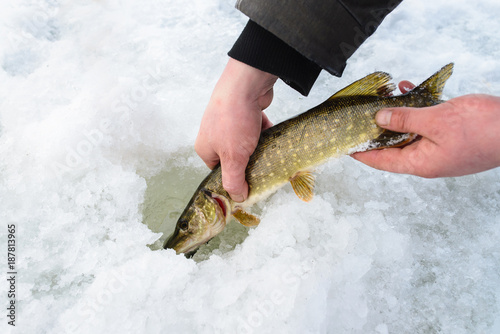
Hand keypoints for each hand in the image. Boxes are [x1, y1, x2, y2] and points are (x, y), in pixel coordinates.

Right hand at [195, 58, 277, 201]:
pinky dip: (265, 134)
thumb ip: (234, 181)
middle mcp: (214, 134)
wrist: (247, 84)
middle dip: (249, 163)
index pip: (219, 172)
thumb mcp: (233, 158)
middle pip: (234, 158)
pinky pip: (256, 129)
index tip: (251, 185)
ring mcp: (229, 121)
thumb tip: (239, 198)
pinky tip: (275, 137)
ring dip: (259, 149)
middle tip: (265, 169)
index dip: (234, 179)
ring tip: (271, 154)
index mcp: (205, 147)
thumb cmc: (234, 121)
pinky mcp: (245, 112)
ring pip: (247, 144)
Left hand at [352, 92, 499, 177]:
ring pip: (411, 132)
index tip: (346, 147)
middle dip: (378, 131)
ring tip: (384, 101)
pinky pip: (428, 124)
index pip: (382, 161)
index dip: (362, 153)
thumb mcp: (435, 120)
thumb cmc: (483, 130)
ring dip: (398, 116)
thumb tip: (379, 119)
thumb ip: (404, 120)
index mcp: (420, 163)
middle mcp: (428, 159)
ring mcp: (441, 149)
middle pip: (394, 146)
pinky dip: (418, 110)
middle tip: (362, 117)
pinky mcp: (452, 137)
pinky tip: (410, 93)